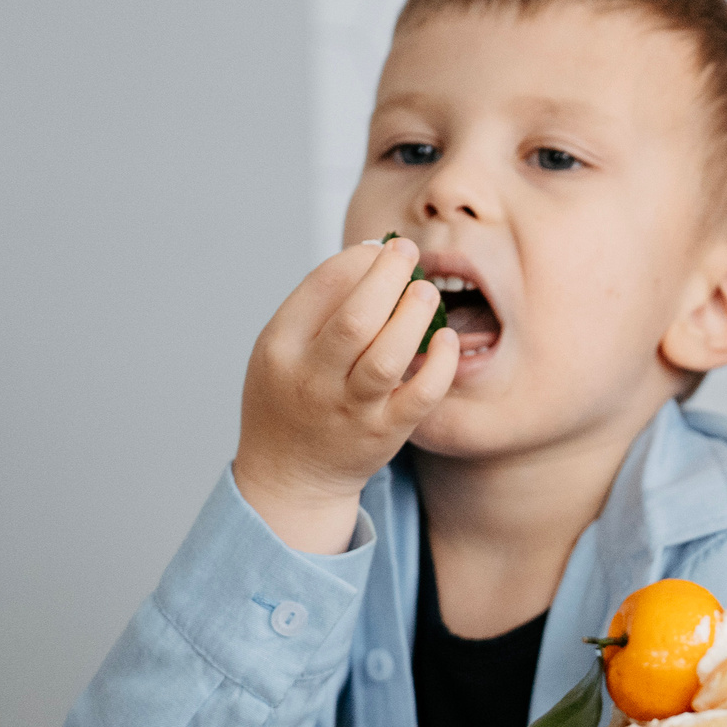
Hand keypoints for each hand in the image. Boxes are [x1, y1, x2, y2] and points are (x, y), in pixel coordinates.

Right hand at [232, 238, 456, 553]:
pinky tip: (447, 339)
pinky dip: (440, 363)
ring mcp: (350, 409)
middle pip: (356, 318)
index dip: (356, 260)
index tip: (380, 249)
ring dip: (414, 315)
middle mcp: (312, 378)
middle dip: (388, 276)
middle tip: (409, 252)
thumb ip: (319, 306)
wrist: (290, 477)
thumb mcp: (281, 349)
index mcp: (279, 347)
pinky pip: (421, 395)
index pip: (320, 288)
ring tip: (426, 291)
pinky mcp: (385, 433)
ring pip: (388, 356)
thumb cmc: (291, 398)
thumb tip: (373, 255)